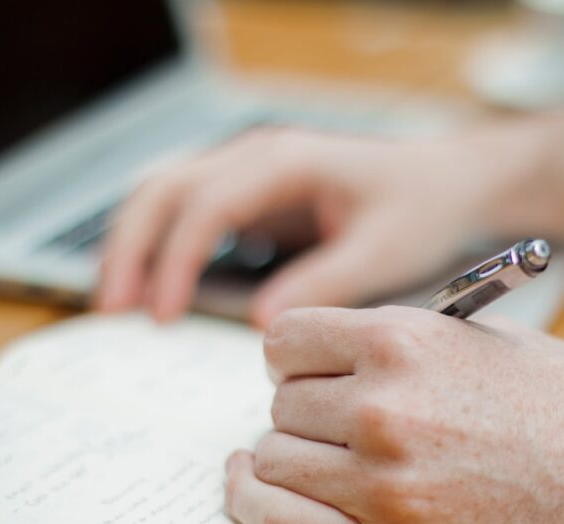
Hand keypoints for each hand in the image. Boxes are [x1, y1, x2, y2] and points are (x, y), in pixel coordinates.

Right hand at [97, 106, 563, 326]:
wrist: (452, 183)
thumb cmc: (425, 209)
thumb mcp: (384, 251)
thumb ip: (325, 283)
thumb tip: (263, 326)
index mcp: (288, 161)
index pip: (207, 203)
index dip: (175, 259)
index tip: (162, 315)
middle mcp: (258, 157)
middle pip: (164, 189)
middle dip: (129, 248)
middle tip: (111, 312)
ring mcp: (250, 173)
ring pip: (165, 195)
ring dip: (133, 245)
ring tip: (115, 306)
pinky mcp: (253, 197)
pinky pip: (187, 214)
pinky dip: (159, 248)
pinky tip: (152, 293)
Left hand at [224, 305, 563, 523]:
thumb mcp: (484, 337)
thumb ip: (400, 341)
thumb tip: (333, 353)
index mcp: (403, 342)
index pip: (286, 340)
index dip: (295, 355)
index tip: (307, 369)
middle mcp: (382, 410)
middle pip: (281, 404)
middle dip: (303, 407)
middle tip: (335, 419)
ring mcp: (384, 487)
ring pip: (274, 461)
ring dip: (289, 457)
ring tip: (319, 456)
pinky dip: (258, 504)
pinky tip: (256, 488)